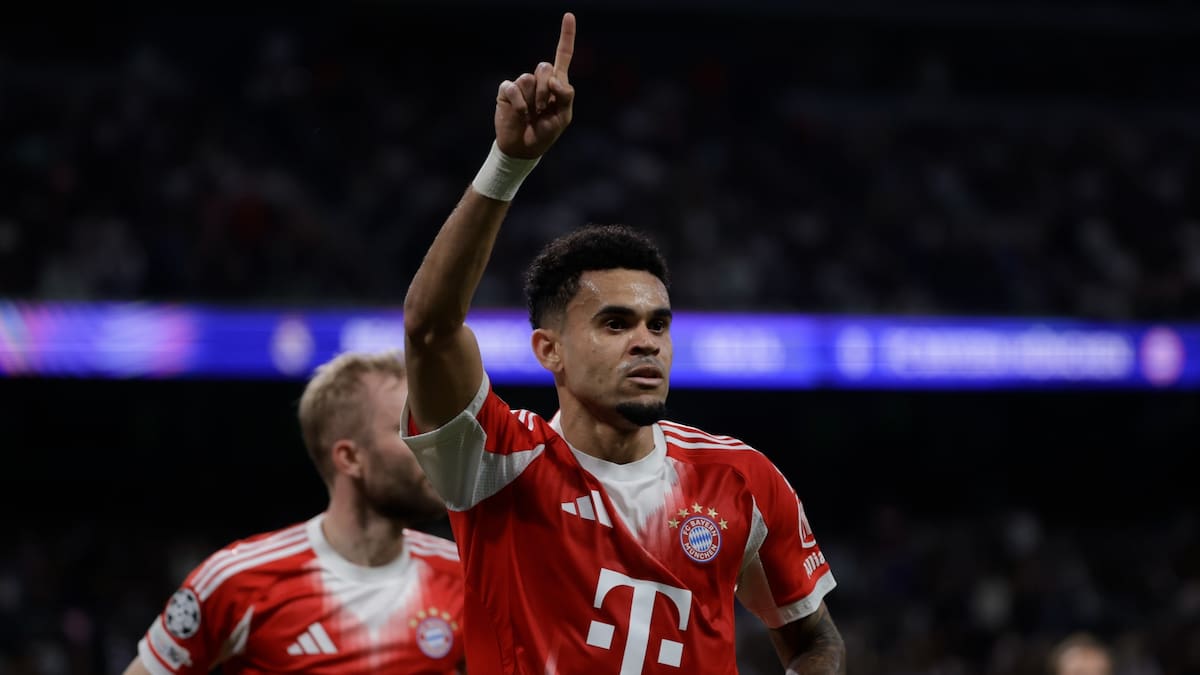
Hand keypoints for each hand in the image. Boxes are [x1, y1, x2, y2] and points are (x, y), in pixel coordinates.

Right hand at [494, 12, 575, 158]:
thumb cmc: (545, 133)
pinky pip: (514, 88)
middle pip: (545, 67)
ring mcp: (522, 85)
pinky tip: (521, 115)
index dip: (566, 36)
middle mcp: (539, 80)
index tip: (569, 15)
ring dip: (534, 100)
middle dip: (546, 90)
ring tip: (531, 114)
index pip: (563, 56)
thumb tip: (554, 80)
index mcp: (556, 84)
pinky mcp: (507, 91)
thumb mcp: (564, 117)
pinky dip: (520, 104)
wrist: (524, 148)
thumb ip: (566, 96)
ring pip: (529, 78)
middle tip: (544, 109)